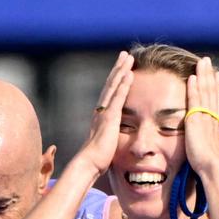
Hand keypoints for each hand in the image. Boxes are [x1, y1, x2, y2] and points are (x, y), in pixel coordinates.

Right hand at [67, 51, 133, 181]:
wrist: (89, 164)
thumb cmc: (98, 158)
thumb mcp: (107, 142)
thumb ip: (111, 135)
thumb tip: (114, 137)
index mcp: (101, 115)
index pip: (110, 93)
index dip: (116, 78)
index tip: (122, 67)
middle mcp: (101, 110)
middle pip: (111, 84)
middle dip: (118, 68)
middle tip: (125, 54)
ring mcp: (104, 113)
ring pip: (113, 86)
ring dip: (121, 70)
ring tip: (129, 57)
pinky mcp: (109, 118)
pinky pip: (118, 98)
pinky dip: (123, 85)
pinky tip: (129, 74)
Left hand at [184, 56, 218, 179]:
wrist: (212, 167)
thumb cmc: (212, 165)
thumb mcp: (216, 151)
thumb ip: (216, 143)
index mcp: (217, 124)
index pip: (217, 102)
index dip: (217, 88)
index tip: (218, 76)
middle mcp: (213, 118)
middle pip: (213, 92)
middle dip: (210, 76)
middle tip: (208, 62)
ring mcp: (206, 117)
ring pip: (205, 92)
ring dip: (203, 76)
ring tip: (202, 63)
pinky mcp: (196, 119)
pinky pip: (195, 99)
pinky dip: (194, 87)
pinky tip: (192, 77)